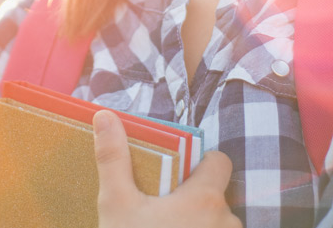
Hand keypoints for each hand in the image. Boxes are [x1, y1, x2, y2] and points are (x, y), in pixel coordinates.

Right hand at [92, 110, 241, 227]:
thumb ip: (113, 158)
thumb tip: (105, 115)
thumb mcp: (116, 204)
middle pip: (216, 196)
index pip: (219, 161)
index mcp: (205, 198)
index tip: (177, 175)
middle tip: (162, 212)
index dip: (201, 163)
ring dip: (200, 227)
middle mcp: (227, 222)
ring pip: (219, 226)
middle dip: (194, 201)